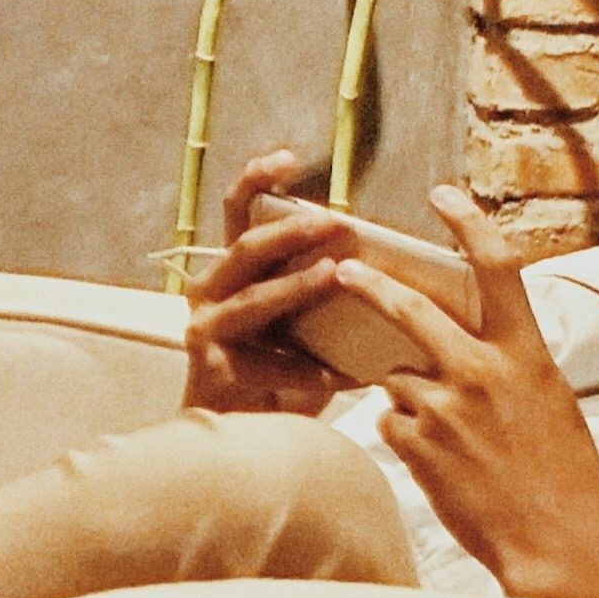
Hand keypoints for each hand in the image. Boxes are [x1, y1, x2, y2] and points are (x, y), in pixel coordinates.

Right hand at [180, 153, 482, 413]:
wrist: (242, 440)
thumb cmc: (281, 375)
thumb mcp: (302, 321)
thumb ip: (322, 288)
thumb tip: (392, 264)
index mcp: (233, 272)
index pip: (239, 214)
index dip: (258, 181)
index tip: (289, 157)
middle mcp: (210, 293)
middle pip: (244, 249)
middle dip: (288, 231)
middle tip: (332, 222)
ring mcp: (206, 331)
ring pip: (251, 301)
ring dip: (294, 286)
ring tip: (333, 275)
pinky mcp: (214, 371)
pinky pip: (270, 366)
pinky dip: (311, 372)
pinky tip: (346, 378)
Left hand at [338, 185, 598, 597]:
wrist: (553, 543)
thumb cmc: (562, 474)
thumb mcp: (550, 402)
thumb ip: (509, 364)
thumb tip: (473, 342)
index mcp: (527, 354)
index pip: (498, 269)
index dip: (469, 224)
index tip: (444, 194)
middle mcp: (482, 371)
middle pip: (410, 308)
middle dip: (370, 284)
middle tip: (340, 269)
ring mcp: (441, 406)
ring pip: (394, 376)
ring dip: (405, 394)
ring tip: (449, 436)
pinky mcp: (411, 441)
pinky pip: (390, 420)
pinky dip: (404, 433)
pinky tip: (438, 462)